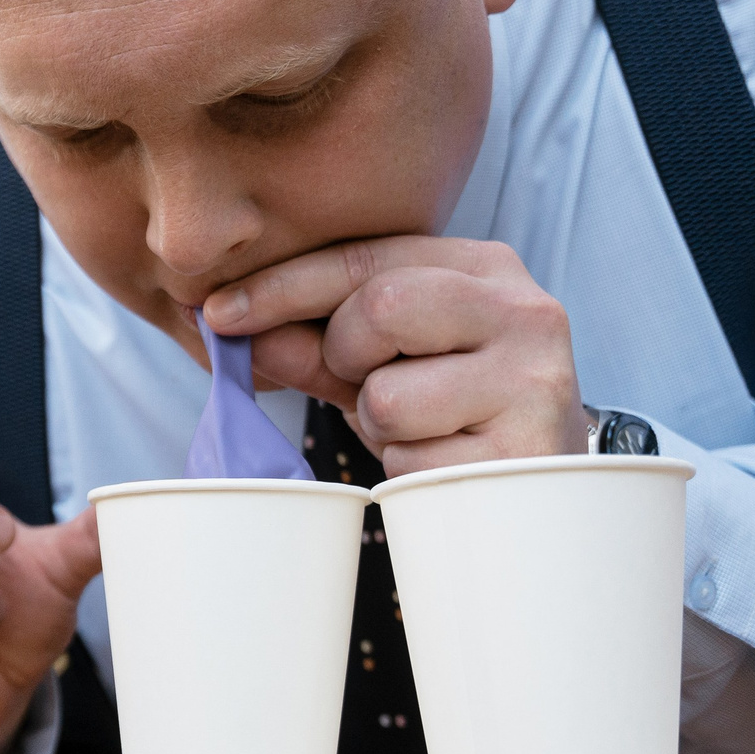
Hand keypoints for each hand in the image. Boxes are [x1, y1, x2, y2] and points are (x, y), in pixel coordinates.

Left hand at [201, 236, 580, 475]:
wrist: (536, 495)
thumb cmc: (447, 416)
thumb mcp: (376, 367)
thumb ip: (311, 344)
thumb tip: (233, 327)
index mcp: (483, 268)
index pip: (365, 258)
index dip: (281, 285)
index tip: (218, 312)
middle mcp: (523, 309)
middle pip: (379, 308)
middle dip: (343, 355)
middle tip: (363, 383)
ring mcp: (534, 379)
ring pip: (388, 394)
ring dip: (376, 423)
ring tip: (419, 427)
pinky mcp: (526, 448)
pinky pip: (412, 458)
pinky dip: (405, 467)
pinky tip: (445, 461)